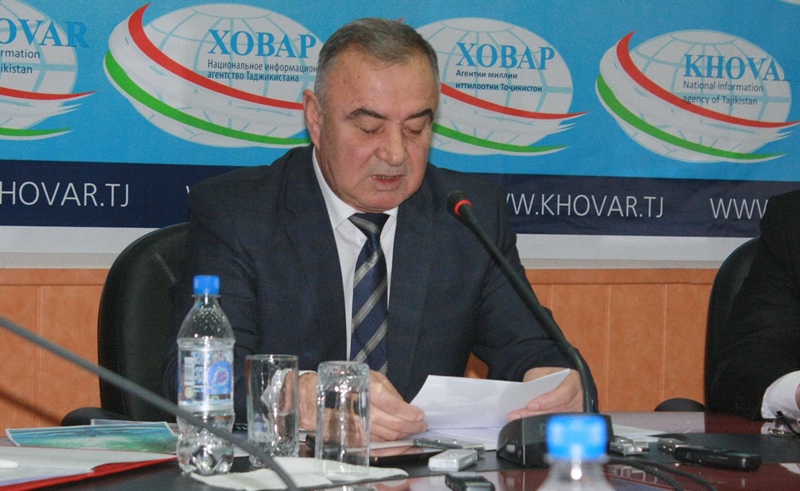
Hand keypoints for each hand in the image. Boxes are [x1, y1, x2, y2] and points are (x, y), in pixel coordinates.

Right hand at [296, 370, 426, 440]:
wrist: (313, 396)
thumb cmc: (345, 381)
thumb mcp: (370, 376)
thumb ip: (388, 392)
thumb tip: (406, 407)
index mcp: (366, 388)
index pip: (393, 405)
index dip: (409, 413)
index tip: (420, 416)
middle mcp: (361, 408)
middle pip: (393, 424)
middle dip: (411, 427)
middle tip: (421, 425)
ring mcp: (357, 424)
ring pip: (386, 436)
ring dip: (403, 436)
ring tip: (413, 431)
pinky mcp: (352, 435)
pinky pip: (376, 442)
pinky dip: (390, 443)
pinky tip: (399, 439)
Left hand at [507, 367, 582, 420]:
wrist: (558, 382)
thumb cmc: (550, 377)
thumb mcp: (542, 372)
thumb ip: (535, 380)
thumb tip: (525, 393)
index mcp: (574, 382)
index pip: (564, 394)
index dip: (547, 401)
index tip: (531, 405)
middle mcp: (578, 400)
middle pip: (557, 411)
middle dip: (535, 414)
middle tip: (517, 416)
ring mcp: (575, 413)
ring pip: (554, 422)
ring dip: (534, 422)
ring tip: (517, 420)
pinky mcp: (569, 422)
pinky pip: (554, 426)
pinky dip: (538, 426)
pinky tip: (524, 424)